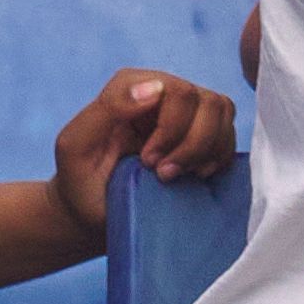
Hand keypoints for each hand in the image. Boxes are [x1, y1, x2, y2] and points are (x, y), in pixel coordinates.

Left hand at [39, 65, 239, 244]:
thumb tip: (155, 88)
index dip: (170, 128)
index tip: (148, 163)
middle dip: (190, 143)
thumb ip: (107, 108)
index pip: (174, 89)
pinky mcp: (202, 135)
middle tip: (163, 174)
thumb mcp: (74, 146)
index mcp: (132, 87)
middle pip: (203, 100)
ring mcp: (185, 113)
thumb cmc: (79, 181)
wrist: (92, 215)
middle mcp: (163, 93)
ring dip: (206, 149)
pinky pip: (229, 132)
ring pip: (221, 111)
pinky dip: (219, 155)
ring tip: (181, 175)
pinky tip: (197, 175)